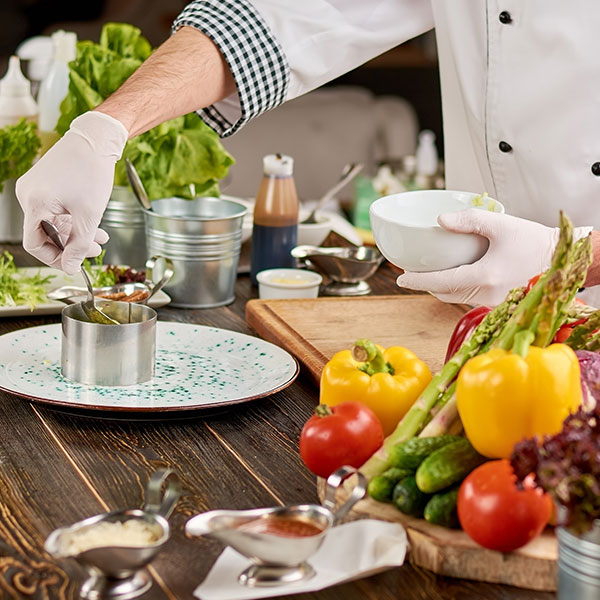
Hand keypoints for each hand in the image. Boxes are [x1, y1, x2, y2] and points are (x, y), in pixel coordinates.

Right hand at [16, 111, 127, 274]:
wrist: (95, 138)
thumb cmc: (92, 171)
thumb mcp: (89, 214)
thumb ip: (80, 244)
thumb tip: (70, 267)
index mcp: (34, 203)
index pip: (34, 244)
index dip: (55, 258)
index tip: (75, 263)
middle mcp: (28, 195)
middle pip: (44, 234)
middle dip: (72, 246)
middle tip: (95, 251)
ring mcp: (34, 189)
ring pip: (53, 223)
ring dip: (76, 234)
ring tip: (100, 239)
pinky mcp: (44, 184)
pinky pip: (55, 210)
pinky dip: (73, 220)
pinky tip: (93, 226)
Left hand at [395, 209, 591, 305]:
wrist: (564, 258)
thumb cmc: (535, 241)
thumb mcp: (501, 224)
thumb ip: (469, 220)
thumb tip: (440, 221)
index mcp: (484, 278)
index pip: (440, 283)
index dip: (417, 281)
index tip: (400, 277)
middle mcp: (487, 296)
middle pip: (444, 293)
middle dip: (424, 285)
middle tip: (409, 271)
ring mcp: (493, 303)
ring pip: (456, 298)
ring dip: (439, 288)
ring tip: (425, 273)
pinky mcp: (499, 303)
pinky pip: (469, 298)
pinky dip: (455, 289)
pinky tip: (450, 276)